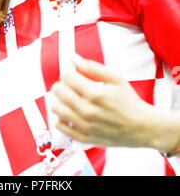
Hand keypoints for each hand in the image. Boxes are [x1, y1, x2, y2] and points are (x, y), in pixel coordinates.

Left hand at [51, 55, 174, 149]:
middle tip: (71, 85)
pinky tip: (71, 113)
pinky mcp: (83, 137)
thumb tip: (73, 60)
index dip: (68, 72)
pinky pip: (59, 126)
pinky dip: (61, 117)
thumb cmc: (128, 101)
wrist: (141, 127)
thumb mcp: (115, 78)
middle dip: (62, 84)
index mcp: (95, 94)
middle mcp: (87, 111)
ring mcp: (84, 126)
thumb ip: (92, 67)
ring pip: (56, 108)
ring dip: (60, 100)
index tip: (74, 74)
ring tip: (70, 99)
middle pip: (58, 92)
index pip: (66, 77)